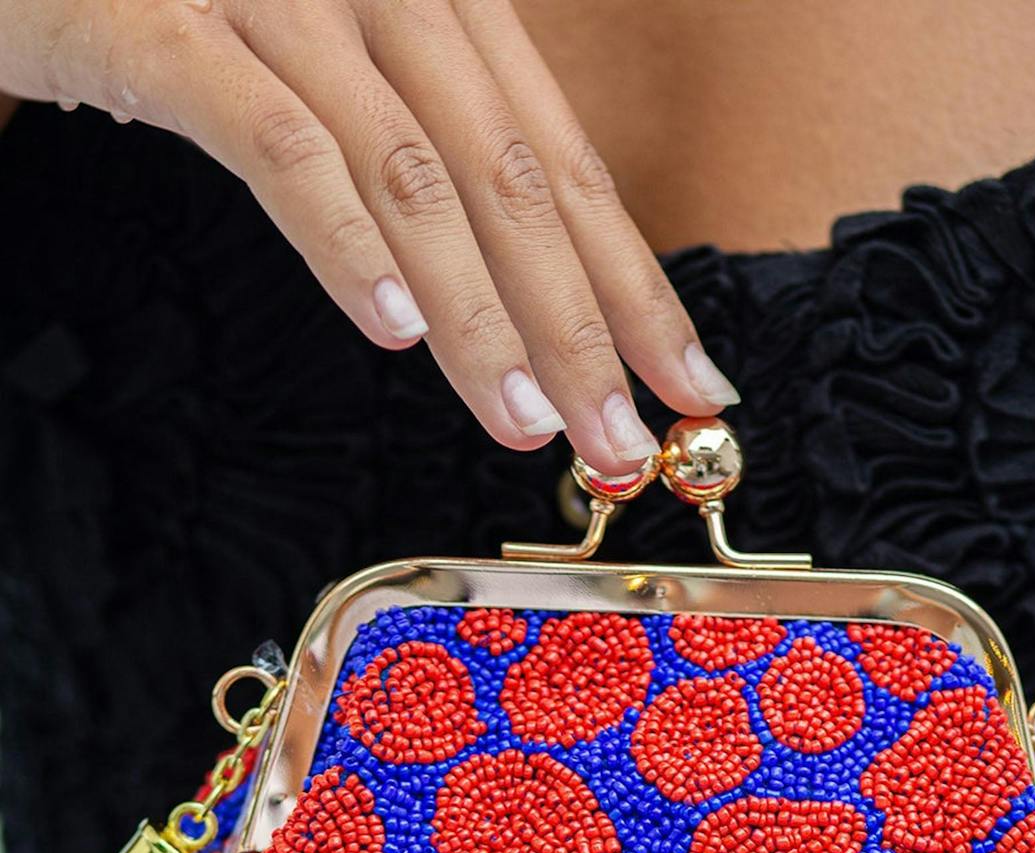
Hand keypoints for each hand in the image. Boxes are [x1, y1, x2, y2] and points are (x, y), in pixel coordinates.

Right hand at [1, 0, 736, 468]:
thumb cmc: (192, 6)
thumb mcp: (335, 60)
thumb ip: (429, 148)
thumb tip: (517, 292)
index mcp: (442, 0)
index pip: (565, 165)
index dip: (633, 285)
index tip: (687, 388)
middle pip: (512, 179)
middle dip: (580, 326)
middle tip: (621, 442)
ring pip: (411, 175)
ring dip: (479, 313)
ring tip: (524, 421)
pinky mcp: (162, 22)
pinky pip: (274, 142)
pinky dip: (342, 239)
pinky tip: (393, 331)